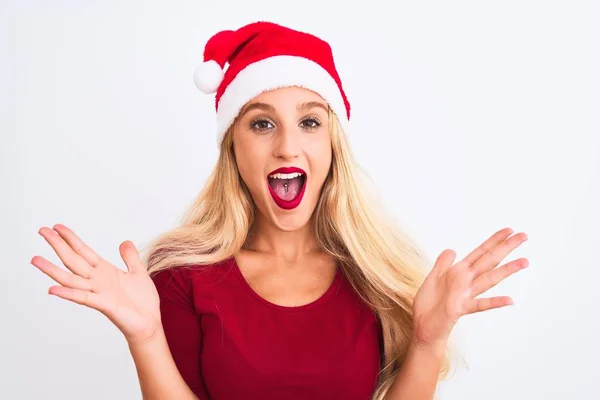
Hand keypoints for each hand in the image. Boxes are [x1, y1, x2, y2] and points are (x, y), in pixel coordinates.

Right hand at [31, 224, 161, 345]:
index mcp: (105, 271)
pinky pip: (83, 297)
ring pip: (70, 278)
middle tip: (41, 231)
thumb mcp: (138, 272)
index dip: (70, 238)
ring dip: (52, 270)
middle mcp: (97, 280)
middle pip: (73, 259)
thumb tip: (125, 242)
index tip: (57, 227)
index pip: (83, 251)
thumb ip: (130, 258)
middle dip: (58, 245)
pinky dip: (68, 293)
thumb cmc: (142, 301)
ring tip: (35, 260)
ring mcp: (98, 292)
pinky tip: (52, 289)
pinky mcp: (104, 304)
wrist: (149, 323)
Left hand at [412, 227, 527, 347]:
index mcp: (459, 272)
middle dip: (506, 248)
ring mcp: (465, 294)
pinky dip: (495, 302)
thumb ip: (443, 264)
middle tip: (524, 236)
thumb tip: (452, 249)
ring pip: (489, 279)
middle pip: (489, 261)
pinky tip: (510, 300)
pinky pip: (479, 305)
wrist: (423, 327)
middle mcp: (466, 281)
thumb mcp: (433, 278)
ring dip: (507, 270)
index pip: (480, 253)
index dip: (493, 241)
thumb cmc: (429, 304)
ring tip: (524, 262)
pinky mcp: (459, 308)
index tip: (509, 230)